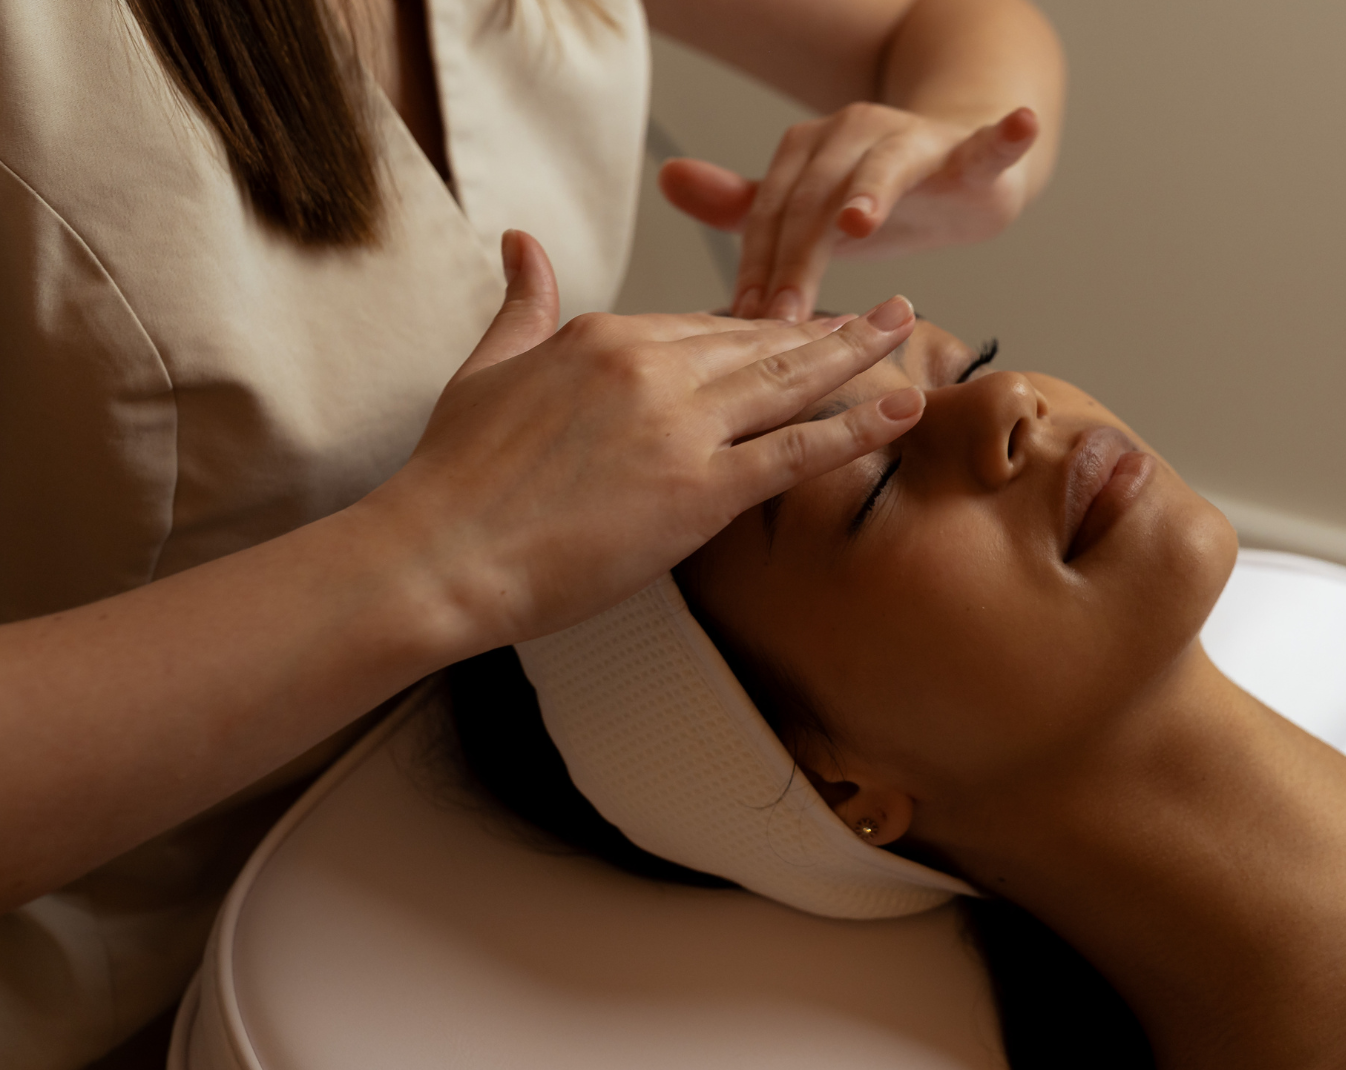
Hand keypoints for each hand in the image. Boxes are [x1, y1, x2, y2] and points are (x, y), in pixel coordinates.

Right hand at [367, 230, 924, 649]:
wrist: (438, 552)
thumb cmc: (453, 475)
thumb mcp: (485, 367)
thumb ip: (520, 304)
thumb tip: (520, 240)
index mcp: (605, 336)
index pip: (703, 326)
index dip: (762, 327)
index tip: (802, 323)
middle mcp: (651, 367)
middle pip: (758, 343)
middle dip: (827, 328)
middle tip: (886, 311)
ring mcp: (679, 427)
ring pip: (787, 382)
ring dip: (855, 355)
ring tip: (907, 332)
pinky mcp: (698, 490)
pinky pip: (795, 452)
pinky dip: (855, 428)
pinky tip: (901, 408)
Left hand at [660, 104, 1041, 322]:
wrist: (959, 169)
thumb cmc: (876, 199)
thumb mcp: (810, 212)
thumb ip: (746, 205)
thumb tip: (669, 179)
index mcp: (808, 155)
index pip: (770, 215)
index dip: (756, 265)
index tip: (742, 322)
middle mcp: (853, 135)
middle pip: (817, 197)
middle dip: (799, 256)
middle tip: (785, 314)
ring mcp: (914, 140)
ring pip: (885, 167)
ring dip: (869, 194)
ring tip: (854, 226)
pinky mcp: (970, 152)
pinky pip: (988, 143)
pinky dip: (1003, 135)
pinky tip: (1016, 124)